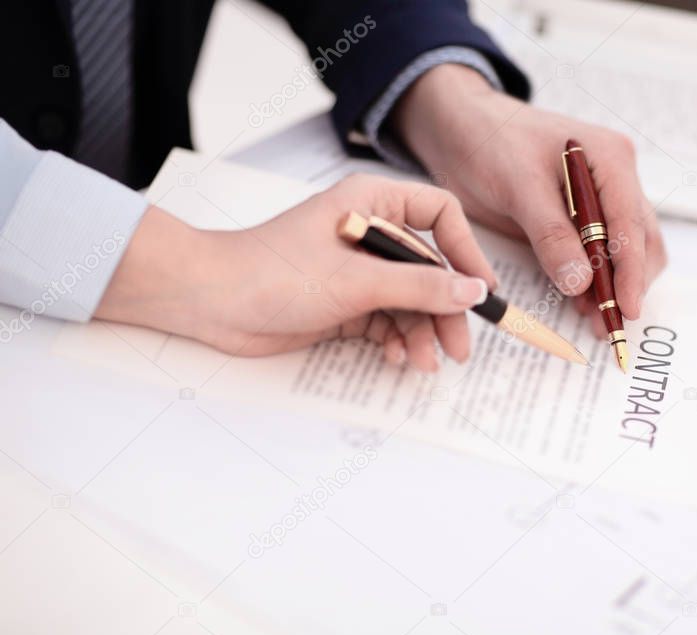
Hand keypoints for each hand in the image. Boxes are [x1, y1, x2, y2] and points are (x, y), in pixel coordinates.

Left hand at [95, 174, 496, 370]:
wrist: (210, 302)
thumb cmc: (274, 273)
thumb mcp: (357, 282)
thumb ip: (421, 288)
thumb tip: (474, 292)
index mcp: (373, 203)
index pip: (440, 216)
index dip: (466, 252)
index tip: (481, 290)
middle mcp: (370, 232)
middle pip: (429, 270)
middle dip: (444, 311)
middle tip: (458, 349)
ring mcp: (357, 270)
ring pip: (409, 302)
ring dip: (419, 334)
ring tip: (422, 363)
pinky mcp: (344, 302)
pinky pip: (386, 321)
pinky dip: (394, 340)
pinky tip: (393, 357)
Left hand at [392, 64, 666, 331]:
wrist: (462, 131)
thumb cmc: (490, 142)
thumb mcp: (518, 185)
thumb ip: (551, 234)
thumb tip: (581, 283)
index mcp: (610, 158)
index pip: (631, 221)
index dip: (632, 269)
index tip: (626, 307)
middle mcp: (615, 178)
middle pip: (640, 240)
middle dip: (627, 284)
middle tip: (608, 325)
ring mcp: (602, 199)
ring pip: (626, 251)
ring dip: (613, 287)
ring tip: (594, 320)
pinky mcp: (582, 218)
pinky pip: (599, 253)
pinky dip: (595, 280)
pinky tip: (581, 302)